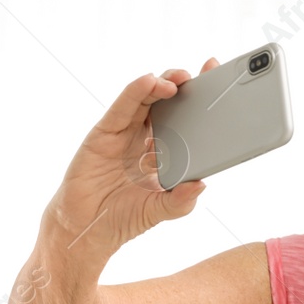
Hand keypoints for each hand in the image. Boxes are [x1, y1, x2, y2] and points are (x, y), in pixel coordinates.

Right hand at [49, 58, 220, 248]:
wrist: (87, 229)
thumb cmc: (123, 218)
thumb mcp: (159, 211)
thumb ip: (180, 201)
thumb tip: (201, 185)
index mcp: (164, 152)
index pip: (184, 118)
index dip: (199, 99)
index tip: (215, 79)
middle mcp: (145, 137)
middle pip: (166, 101)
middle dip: (184, 84)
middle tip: (202, 75)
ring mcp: (125, 132)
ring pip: (146, 98)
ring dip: (162, 83)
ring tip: (179, 80)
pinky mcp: (105, 132)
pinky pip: (123, 107)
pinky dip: (135, 91)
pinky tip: (148, 81)